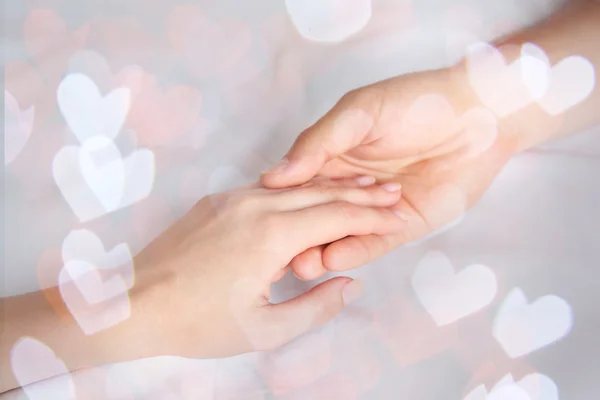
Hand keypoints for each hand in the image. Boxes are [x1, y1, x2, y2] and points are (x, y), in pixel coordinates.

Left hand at [128, 179, 404, 358]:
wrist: (133, 303)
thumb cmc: (198, 322)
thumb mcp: (265, 329)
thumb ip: (316, 306)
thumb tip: (349, 282)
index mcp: (272, 234)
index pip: (338, 216)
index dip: (374, 217)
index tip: (401, 217)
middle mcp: (256, 204)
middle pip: (322, 192)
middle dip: (363, 194)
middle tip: (394, 193)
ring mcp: (233, 197)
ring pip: (296, 187)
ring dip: (332, 188)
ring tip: (363, 191)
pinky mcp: (217, 200)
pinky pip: (269, 189)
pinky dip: (299, 192)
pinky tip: (312, 197)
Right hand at [261, 67, 518, 278]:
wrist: (480, 115)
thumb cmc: (416, 103)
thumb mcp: (359, 112)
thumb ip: (318, 142)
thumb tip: (274, 176)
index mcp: (330, 157)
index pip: (297, 186)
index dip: (279, 205)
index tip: (256, 224)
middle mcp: (348, 186)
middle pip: (315, 215)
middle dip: (298, 236)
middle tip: (278, 255)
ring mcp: (374, 209)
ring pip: (341, 234)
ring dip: (321, 250)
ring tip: (303, 264)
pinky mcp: (402, 226)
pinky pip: (374, 242)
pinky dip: (355, 250)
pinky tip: (335, 258)